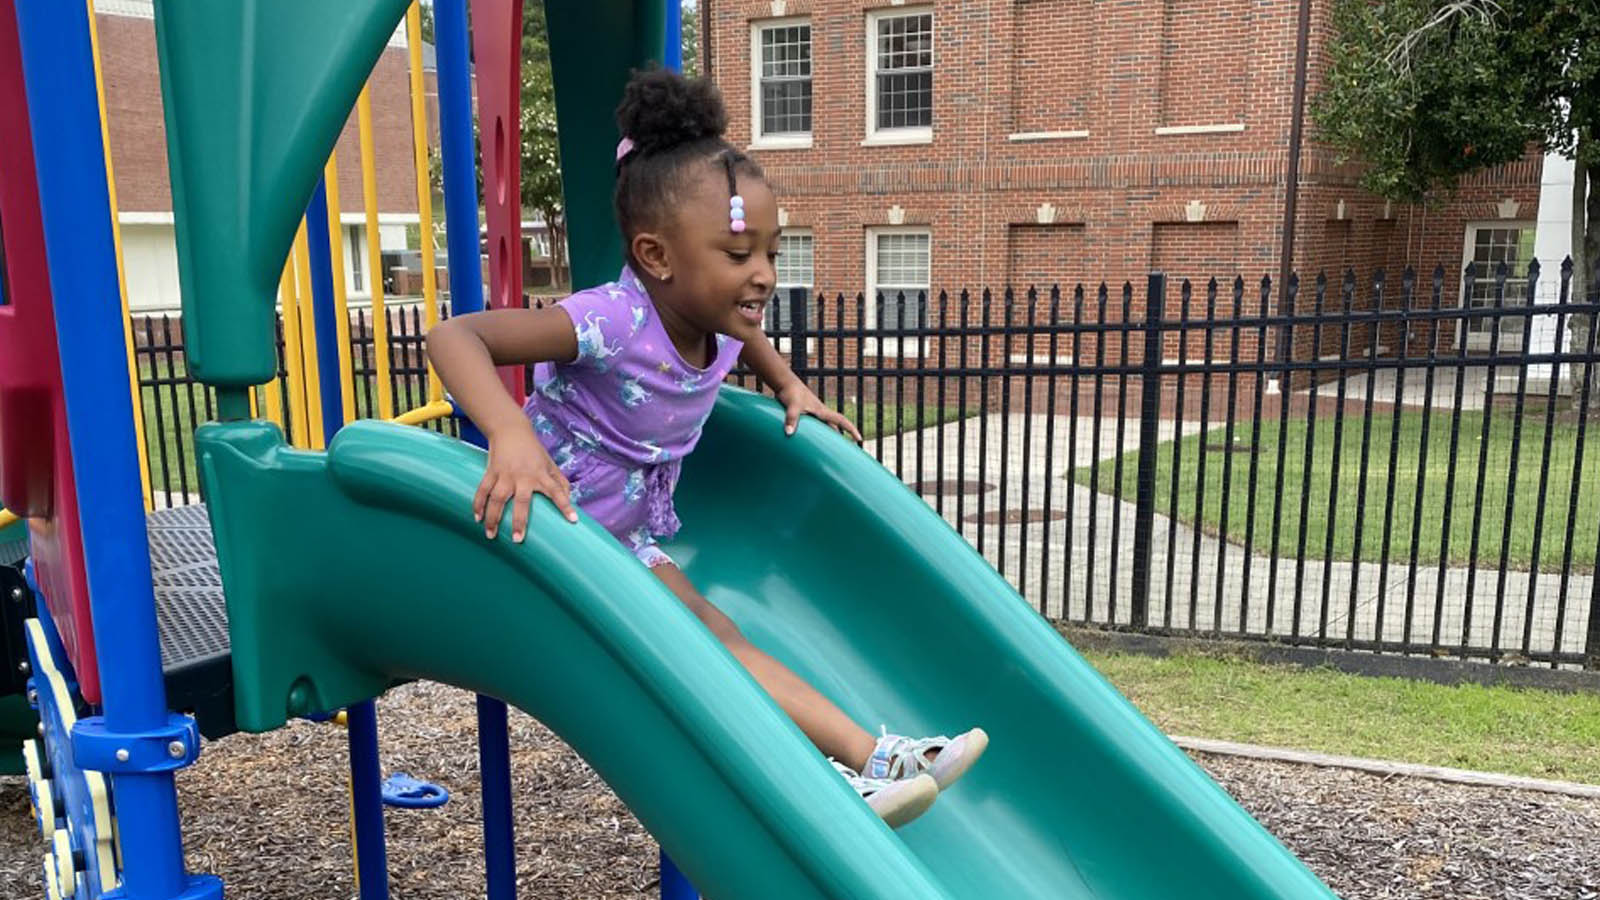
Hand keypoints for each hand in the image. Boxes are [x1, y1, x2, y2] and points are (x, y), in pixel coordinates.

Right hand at [473, 422, 578, 541]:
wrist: (510, 430)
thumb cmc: (533, 450)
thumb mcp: (550, 463)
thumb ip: (560, 481)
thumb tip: (570, 498)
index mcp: (541, 475)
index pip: (557, 491)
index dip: (565, 505)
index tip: (572, 520)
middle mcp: (523, 476)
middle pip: (522, 502)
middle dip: (519, 521)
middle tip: (517, 540)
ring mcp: (505, 474)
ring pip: (498, 499)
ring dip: (493, 518)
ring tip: (491, 535)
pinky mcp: (491, 471)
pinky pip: (483, 490)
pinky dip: (478, 504)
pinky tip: (476, 518)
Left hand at [776, 381, 862, 441]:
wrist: (784, 382)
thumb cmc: (790, 392)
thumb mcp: (792, 406)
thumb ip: (791, 419)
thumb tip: (789, 433)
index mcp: (822, 411)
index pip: (841, 421)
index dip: (851, 430)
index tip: (859, 439)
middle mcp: (819, 412)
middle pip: (834, 427)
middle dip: (841, 436)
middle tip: (846, 449)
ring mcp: (812, 412)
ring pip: (824, 427)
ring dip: (828, 435)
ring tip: (829, 449)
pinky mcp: (804, 413)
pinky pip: (814, 426)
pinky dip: (815, 433)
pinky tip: (811, 440)